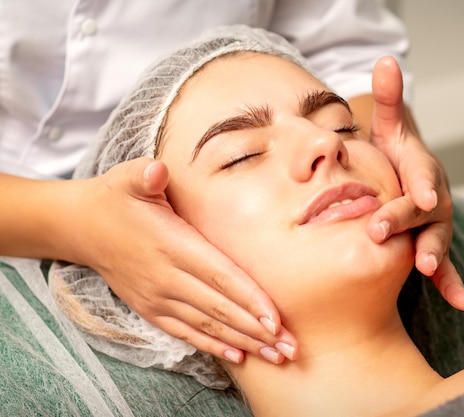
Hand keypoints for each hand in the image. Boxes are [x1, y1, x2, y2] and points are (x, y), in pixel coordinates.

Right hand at [71, 157, 297, 363]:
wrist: (80, 227)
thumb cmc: (116, 198)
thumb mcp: (129, 178)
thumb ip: (145, 175)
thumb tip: (157, 170)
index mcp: (171, 244)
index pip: (219, 275)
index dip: (249, 298)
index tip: (275, 320)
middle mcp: (166, 277)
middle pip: (220, 308)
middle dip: (258, 330)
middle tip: (290, 348)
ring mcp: (157, 297)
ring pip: (207, 325)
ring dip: (244, 342)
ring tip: (276, 356)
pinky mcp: (149, 309)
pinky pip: (185, 332)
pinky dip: (212, 345)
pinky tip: (238, 356)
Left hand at [365, 56, 463, 310]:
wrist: (407, 180)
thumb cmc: (394, 157)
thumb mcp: (389, 128)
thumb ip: (389, 99)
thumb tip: (385, 60)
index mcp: (422, 170)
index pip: (422, 175)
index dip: (423, 184)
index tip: (422, 194)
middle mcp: (435, 199)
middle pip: (423, 210)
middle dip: (405, 220)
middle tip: (380, 230)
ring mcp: (437, 225)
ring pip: (437, 239)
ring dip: (435, 255)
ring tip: (429, 269)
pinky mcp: (434, 246)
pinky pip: (448, 267)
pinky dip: (453, 285)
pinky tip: (461, 303)